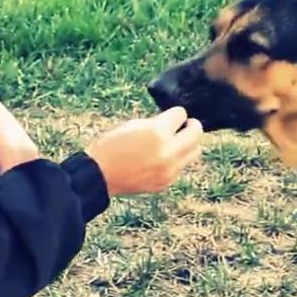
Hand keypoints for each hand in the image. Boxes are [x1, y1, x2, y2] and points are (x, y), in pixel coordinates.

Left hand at [0, 95, 39, 184]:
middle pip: (21, 184)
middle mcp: (27, 154)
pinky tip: (4, 175)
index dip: (2, 199)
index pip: (11, 188)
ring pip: (25, 178)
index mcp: (12, 155)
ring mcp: (32, 152)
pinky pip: (27, 170)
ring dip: (14, 183)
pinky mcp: (32, 150)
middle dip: (9, 192)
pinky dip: (18, 176)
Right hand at [85, 107, 202, 196]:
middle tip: (184, 126)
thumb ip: (157, 123)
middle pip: (196, 133)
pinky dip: (176, 160)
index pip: (182, 114)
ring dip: (187, 144)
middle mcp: (168, 151)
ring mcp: (169, 169)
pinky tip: (161, 159)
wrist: (100, 175)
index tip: (171, 116)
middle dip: (191, 126)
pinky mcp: (166, 182)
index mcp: (157, 132)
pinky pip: (181, 167)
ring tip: (175, 143)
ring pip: (194, 151)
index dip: (175, 113)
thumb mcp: (133, 125)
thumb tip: (174, 122)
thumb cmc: (112, 146)